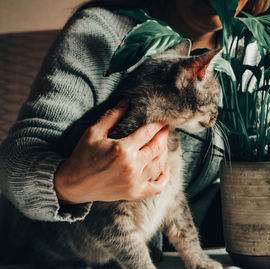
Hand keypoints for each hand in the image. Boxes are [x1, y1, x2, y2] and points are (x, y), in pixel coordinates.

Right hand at [54, 100, 170, 203]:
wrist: (73, 185)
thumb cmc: (82, 156)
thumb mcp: (93, 132)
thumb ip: (111, 116)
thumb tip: (126, 100)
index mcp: (122, 149)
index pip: (148, 132)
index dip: (158, 125)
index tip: (162, 120)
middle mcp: (132, 166)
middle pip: (157, 148)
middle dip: (163, 136)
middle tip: (165, 129)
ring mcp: (134, 182)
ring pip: (159, 164)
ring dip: (164, 152)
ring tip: (162, 144)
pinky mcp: (134, 193)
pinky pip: (157, 188)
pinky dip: (165, 178)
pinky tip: (165, 168)